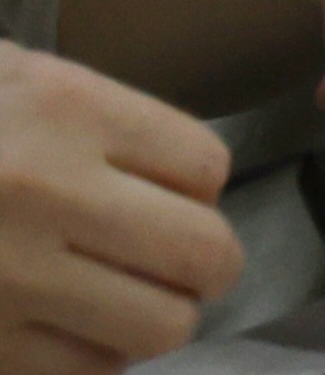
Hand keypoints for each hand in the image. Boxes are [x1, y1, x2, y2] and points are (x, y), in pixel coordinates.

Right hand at [0, 45, 233, 374]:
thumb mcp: (6, 80)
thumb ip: (89, 121)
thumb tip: (178, 180)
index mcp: (63, 110)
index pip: (204, 167)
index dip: (197, 189)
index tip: (174, 195)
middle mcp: (47, 193)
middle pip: (200, 253)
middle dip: (204, 264)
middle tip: (181, 263)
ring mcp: (11, 279)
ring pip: (158, 326)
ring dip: (154, 317)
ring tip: (124, 299)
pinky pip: (84, 371)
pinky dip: (91, 358)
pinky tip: (61, 327)